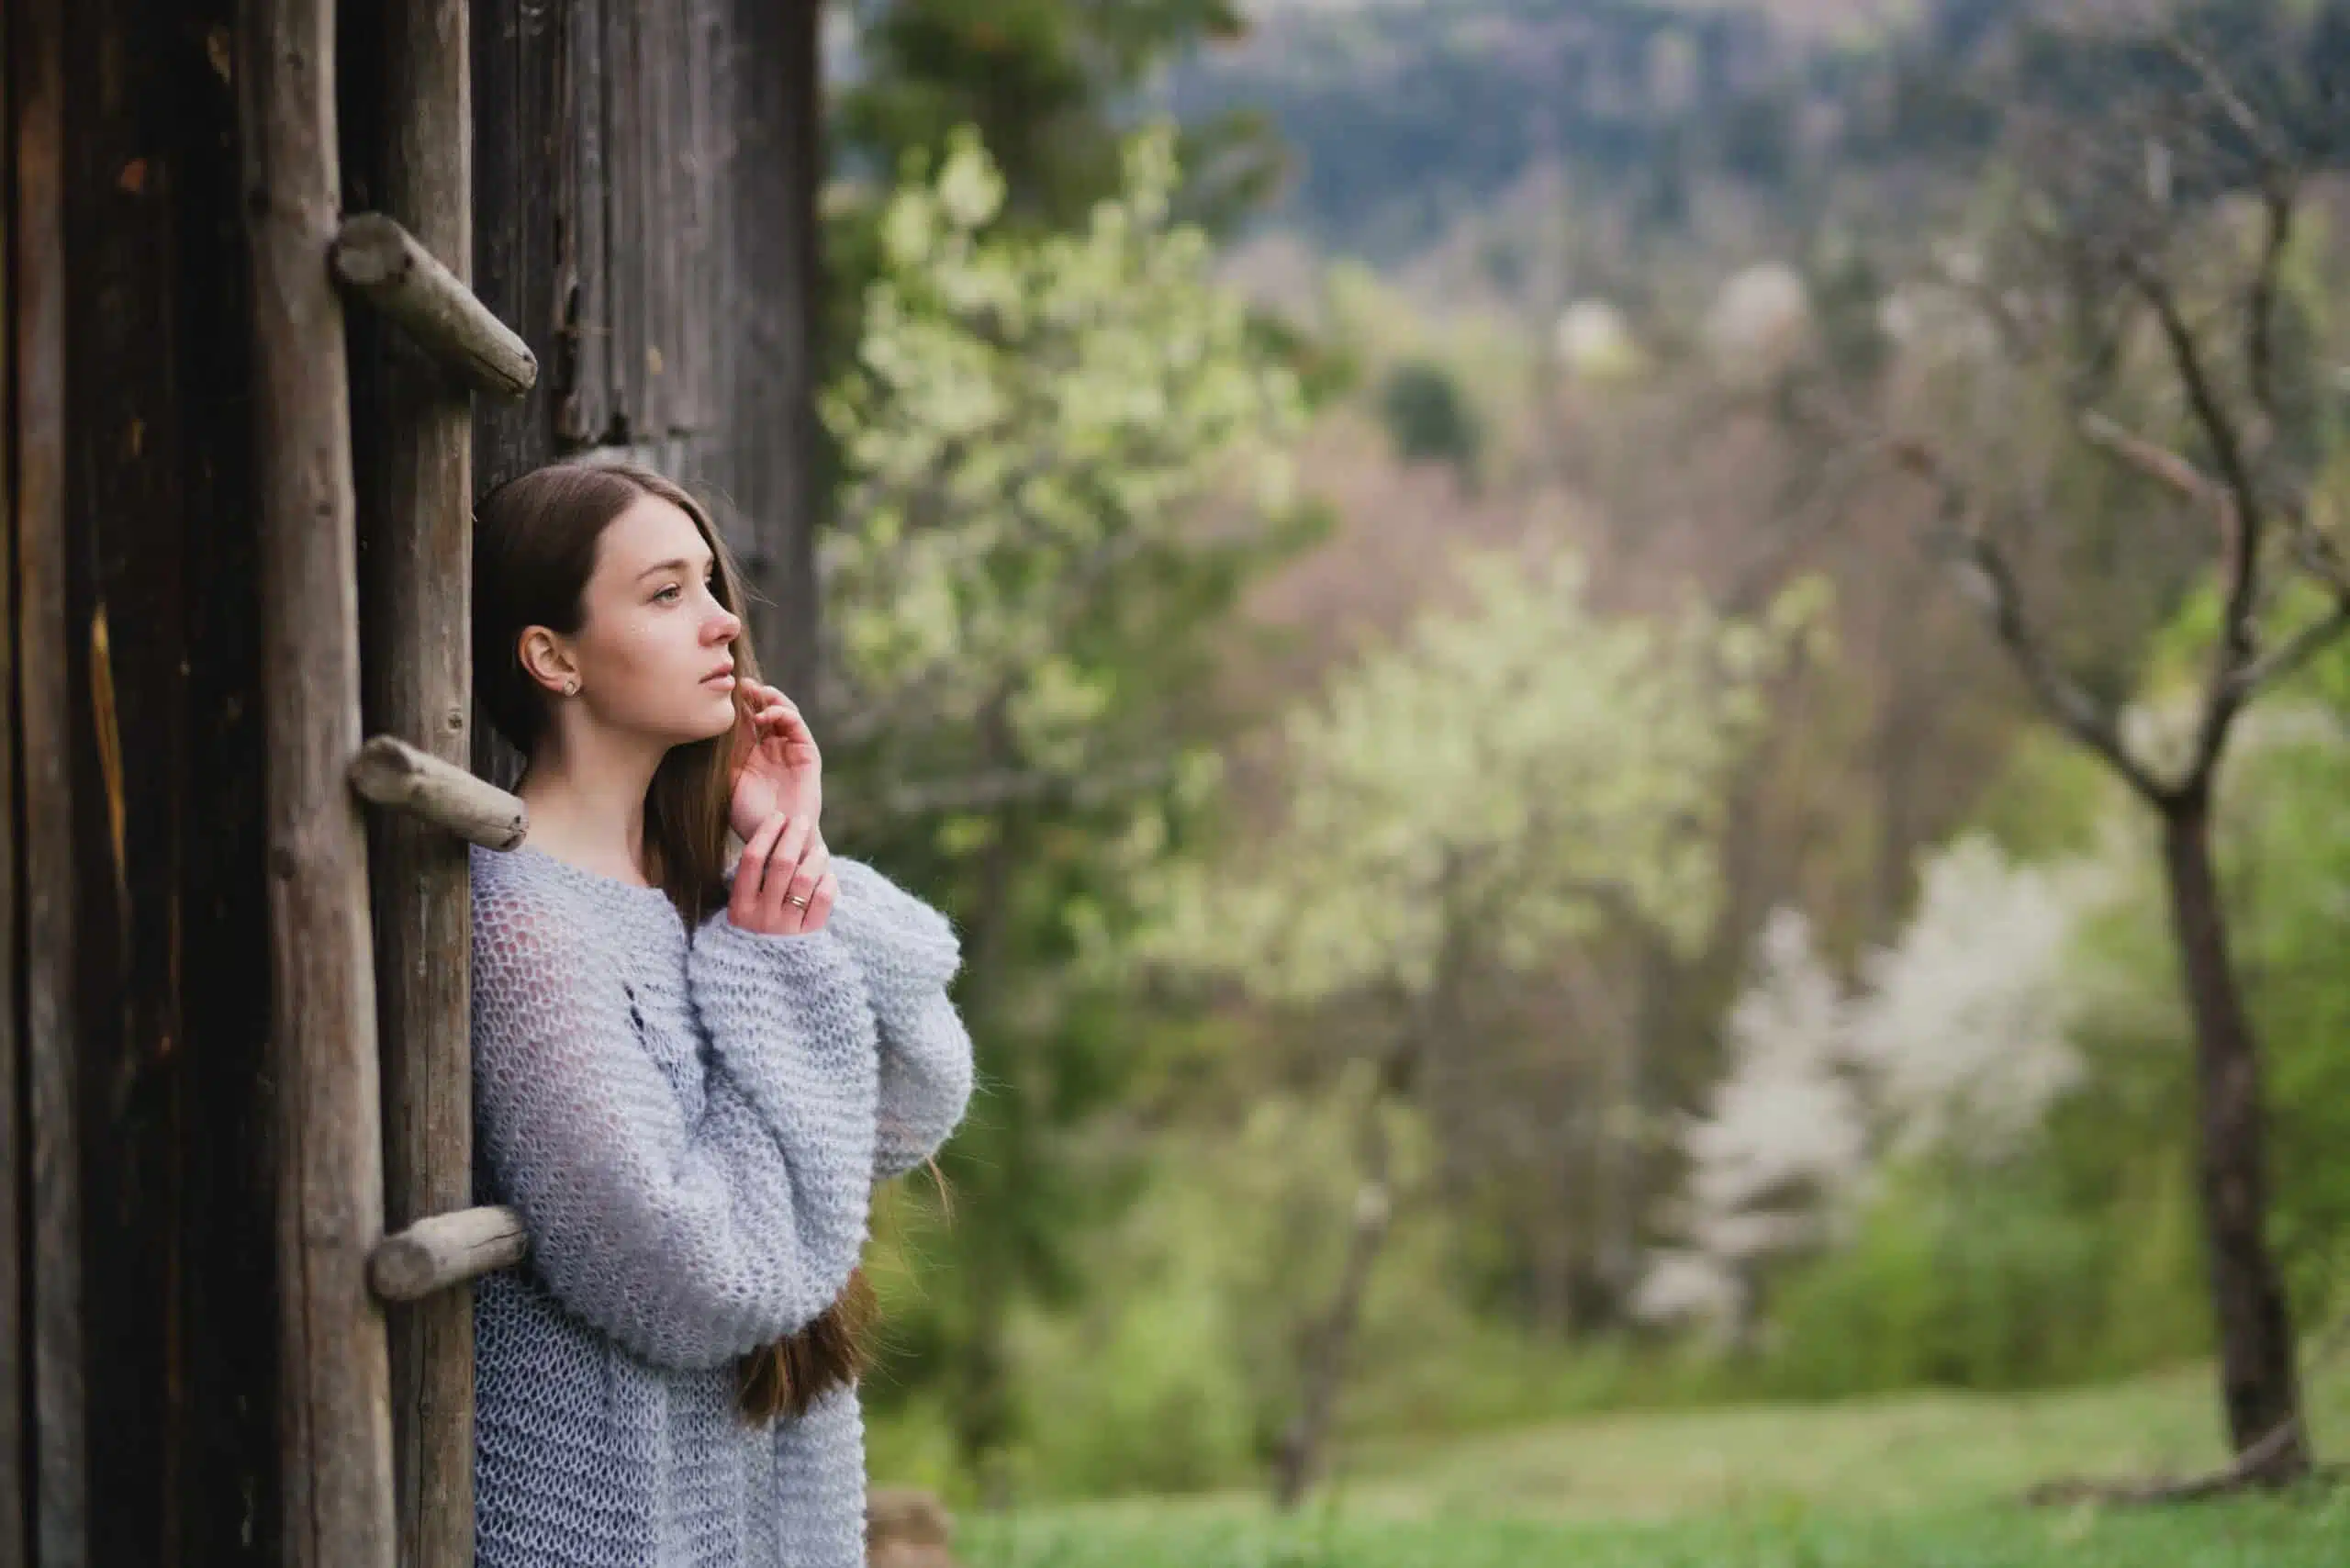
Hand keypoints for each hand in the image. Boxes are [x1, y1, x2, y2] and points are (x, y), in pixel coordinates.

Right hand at [727, 812, 836, 935]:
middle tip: (801, 820)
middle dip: (793, 835)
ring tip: (818, 849)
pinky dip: (828, 883)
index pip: (751, 859)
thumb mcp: (740, 915)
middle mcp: (761, 917)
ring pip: (805, 879)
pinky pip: (823, 901)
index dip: (766, 833)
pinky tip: (828, 875)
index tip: (777, 817)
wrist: (761, 985)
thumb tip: (762, 841)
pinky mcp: (809, 937)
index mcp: (740, 907)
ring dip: (815, 857)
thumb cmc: (753, 938)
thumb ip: (748, 885)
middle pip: (781, 863)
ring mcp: (786, 928)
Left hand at [728, 680, 821, 844]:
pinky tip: (766, 714)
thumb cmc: (747, 817)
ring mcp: (790, 749)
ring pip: (781, 712)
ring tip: (753, 691)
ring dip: (768, 698)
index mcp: (749, 755)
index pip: (742, 721)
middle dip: (751, 695)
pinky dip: (783, 713)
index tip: (718, 691)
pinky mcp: (807, 753)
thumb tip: (705, 724)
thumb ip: (720, 756)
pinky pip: (796, 724)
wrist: (777, 839)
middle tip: (736, 683)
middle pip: (762, 711)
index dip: (733, 705)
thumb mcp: (725, 781)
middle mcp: (770, 749)